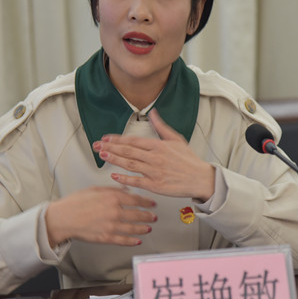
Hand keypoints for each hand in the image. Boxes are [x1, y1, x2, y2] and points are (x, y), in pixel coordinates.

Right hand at [45, 186, 156, 246]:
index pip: (136, 200)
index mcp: (113, 197)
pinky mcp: (106, 238)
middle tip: (153, 216)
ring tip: (148, 228)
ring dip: (143, 228)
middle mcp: (115, 212)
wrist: (64, 218)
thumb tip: (126, 190)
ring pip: (133, 228)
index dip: (147, 202)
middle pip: (138, 215)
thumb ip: (113, 189)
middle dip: (148, 216)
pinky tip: (137, 240)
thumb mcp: (96, 189)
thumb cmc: (76, 202)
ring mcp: (111, 226)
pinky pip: (123, 240)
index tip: (152, 204)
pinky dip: (132, 241)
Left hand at [92, 109, 215, 201]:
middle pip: (128, 151)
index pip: (133, 140)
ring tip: (102, 155)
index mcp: (158, 146)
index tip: (105, 138)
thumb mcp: (176, 139)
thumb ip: (161, 126)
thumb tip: (153, 112)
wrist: (200, 178)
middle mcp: (155, 157)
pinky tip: (114, 175)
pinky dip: (125, 179)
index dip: (117, 139)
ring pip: (130, 164)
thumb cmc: (189, 160)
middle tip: (97, 145)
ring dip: (115, 159)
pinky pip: (137, 181)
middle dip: (110, 147)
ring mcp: (155, 172)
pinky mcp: (156, 185)